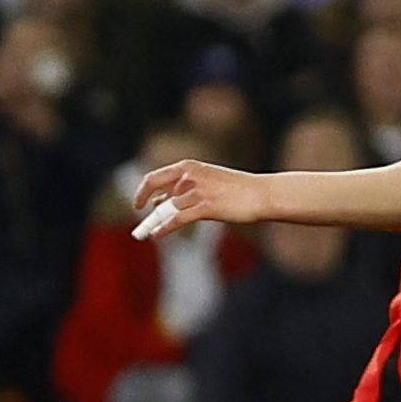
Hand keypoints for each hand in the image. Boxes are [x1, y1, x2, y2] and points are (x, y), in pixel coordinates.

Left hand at [131, 159, 272, 236]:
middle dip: (143, 205)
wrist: (261, 194)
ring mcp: (197, 191)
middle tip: (139, 220)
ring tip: (143, 233)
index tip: (139, 203)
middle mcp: (189, 176)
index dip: (143, 191)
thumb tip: (162, 201)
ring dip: (152, 222)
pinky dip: (164, 228)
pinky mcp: (206, 207)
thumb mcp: (207, 181)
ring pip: (165, 208)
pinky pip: (177, 219)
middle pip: (155, 190)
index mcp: (189, 166)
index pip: (156, 177)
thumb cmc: (237, 189)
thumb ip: (185, 188)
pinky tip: (157, 235)